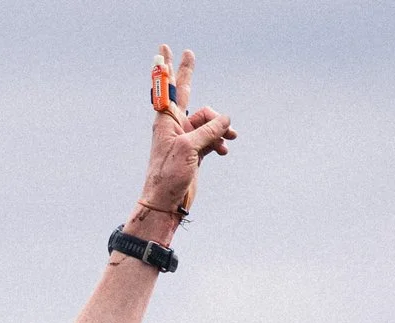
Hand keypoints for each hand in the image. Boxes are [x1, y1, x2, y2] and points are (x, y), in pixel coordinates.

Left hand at [138, 47, 234, 224]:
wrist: (167, 202)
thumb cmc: (169, 175)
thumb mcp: (189, 148)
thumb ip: (209, 130)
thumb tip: (227, 120)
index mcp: (167, 121)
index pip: (171, 88)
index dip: (170, 69)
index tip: (165, 49)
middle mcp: (175, 126)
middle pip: (188, 94)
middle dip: (189, 74)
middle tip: (189, 52)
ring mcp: (186, 138)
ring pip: (208, 121)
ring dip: (220, 127)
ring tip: (229, 138)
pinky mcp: (195, 151)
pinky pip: (212, 137)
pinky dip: (220, 142)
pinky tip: (224, 150)